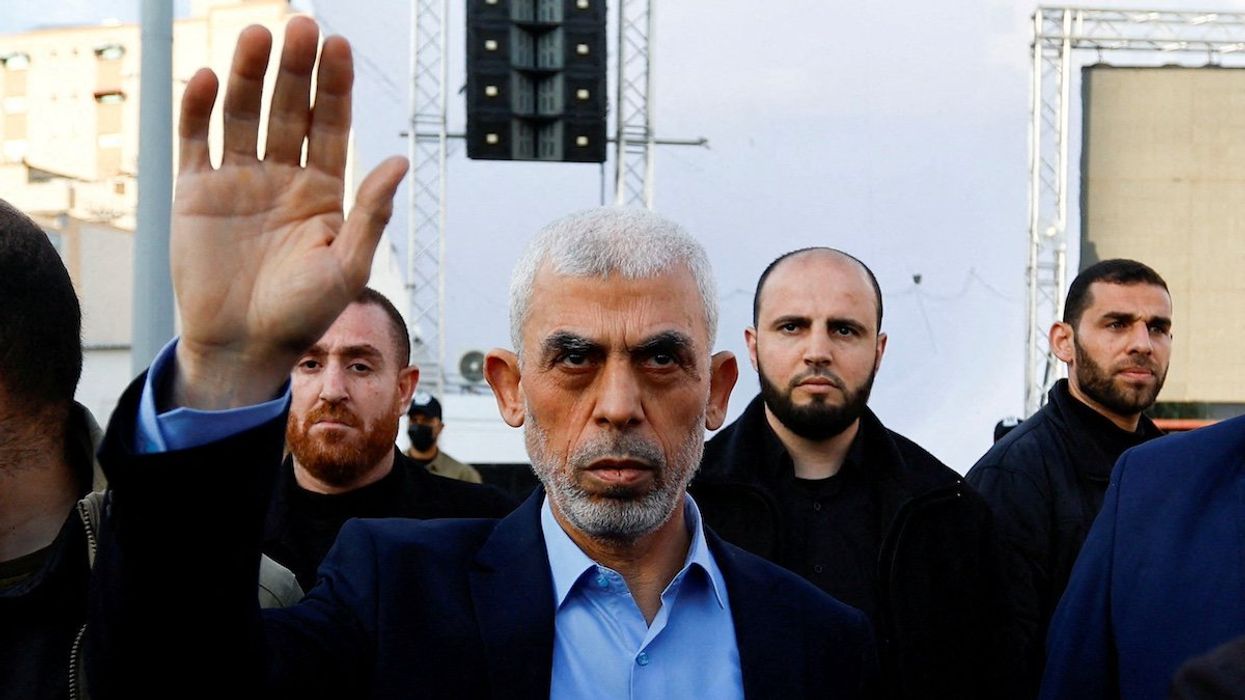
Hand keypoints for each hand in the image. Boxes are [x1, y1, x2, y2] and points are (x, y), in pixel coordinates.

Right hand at [170, 17, 407, 408]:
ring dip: (251, 75)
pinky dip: (200, 109)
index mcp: (324, 190)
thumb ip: (371, 213)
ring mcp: (238, 180)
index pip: (331, 125)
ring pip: (245, 114)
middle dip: (296, 69)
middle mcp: (283, 176)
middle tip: (301, 25)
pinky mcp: (196, 191)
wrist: (242, 347)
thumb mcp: (347, 265)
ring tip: (258, 34)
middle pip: (290, 109)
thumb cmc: (303, 314)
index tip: (339, 46)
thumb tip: (400, 160)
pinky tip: (210, 77)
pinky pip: (197, 140)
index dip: (335, 86)